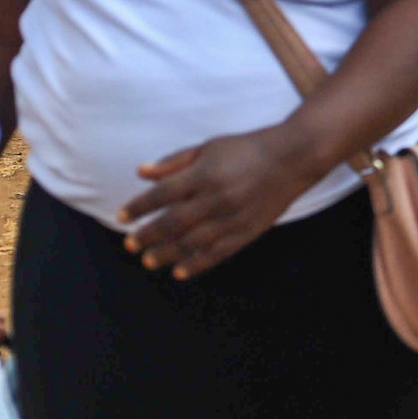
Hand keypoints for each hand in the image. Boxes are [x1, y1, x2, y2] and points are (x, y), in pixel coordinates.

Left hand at [120, 124, 320, 279]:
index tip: (121, 216)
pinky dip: (197, 264)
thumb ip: (175, 161)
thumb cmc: (249, 148)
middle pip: (173, 222)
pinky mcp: (249, 230)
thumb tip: (142, 172)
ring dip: (166, 254)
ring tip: (148, 260)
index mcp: (206, 173)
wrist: (296, 156)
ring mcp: (234, 216)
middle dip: (147, 235)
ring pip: (192, 242)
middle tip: (129, 244)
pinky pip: (219, 252)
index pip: (162, 194)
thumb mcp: (210, 146)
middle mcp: (217, 197)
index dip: (139, 207)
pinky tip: (180, 271)